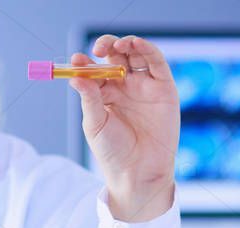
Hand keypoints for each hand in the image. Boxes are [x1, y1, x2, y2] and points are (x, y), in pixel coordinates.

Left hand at [70, 34, 179, 221]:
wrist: (138, 172)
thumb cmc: (113, 152)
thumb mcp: (95, 124)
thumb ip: (89, 98)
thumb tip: (75, 76)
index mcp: (105, 95)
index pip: (95, 70)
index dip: (86, 63)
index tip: (76, 61)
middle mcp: (125, 87)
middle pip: (116, 56)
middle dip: (106, 47)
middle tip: (97, 49)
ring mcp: (144, 87)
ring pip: (135, 55)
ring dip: (126, 43)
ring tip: (115, 45)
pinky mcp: (164, 89)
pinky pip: (156, 63)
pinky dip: (147, 49)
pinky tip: (134, 44)